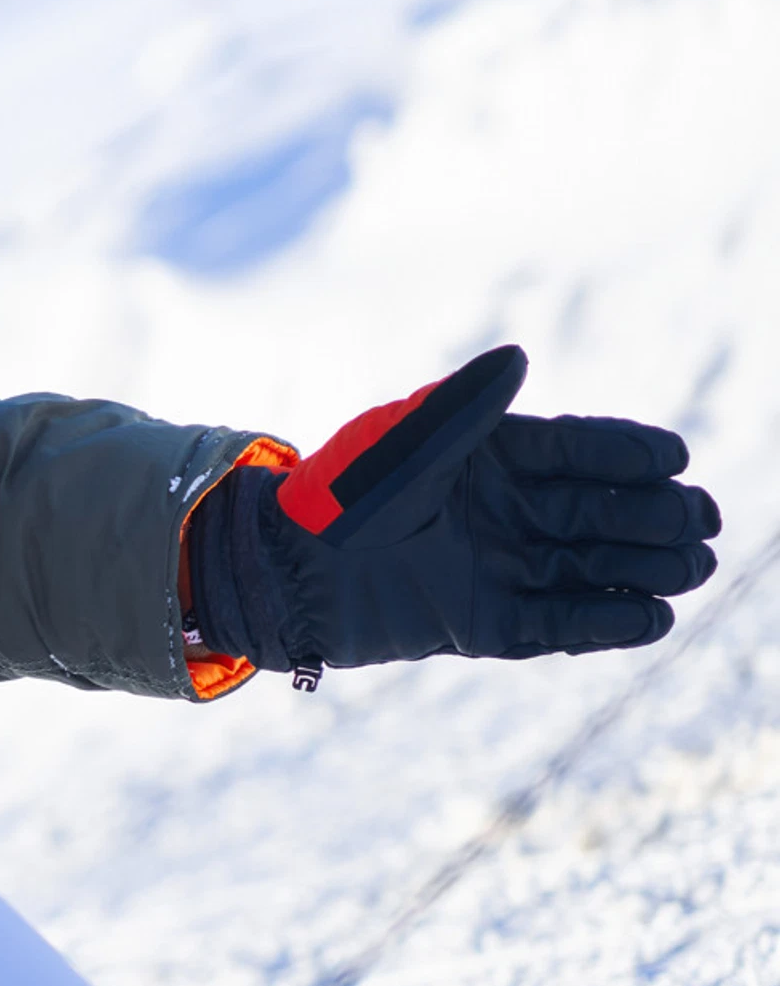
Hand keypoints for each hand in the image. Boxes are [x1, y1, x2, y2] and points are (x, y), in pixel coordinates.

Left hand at [186, 346, 718, 674]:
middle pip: (599, 514)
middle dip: (655, 518)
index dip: (629, 456)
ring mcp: (497, 569)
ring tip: (693, 569)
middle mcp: (505, 513)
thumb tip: (519, 358)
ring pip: (588, 570)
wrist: (284, 570)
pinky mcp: (480, 624)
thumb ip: (463, 406)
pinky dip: (602, 625)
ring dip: (644, 571)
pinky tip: (651, 620)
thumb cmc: (339, 492)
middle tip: (702, 522)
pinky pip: (554, 627)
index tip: (676, 458)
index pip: (580, 452)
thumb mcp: (402, 441)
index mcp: (495, 458)